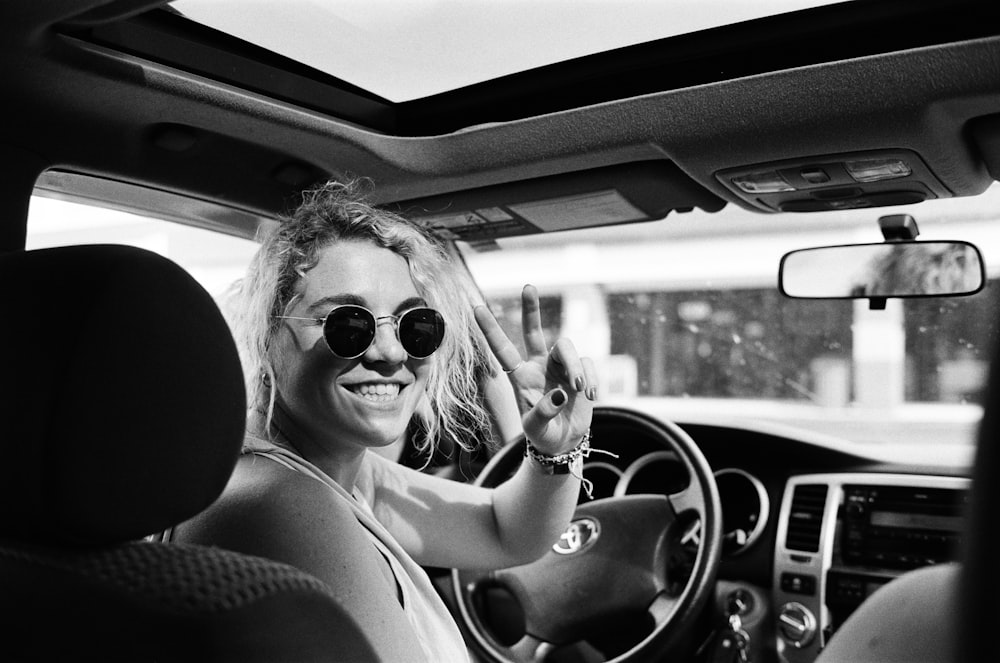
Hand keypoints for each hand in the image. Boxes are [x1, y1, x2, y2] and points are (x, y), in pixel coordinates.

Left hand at [474, 284, 595, 454]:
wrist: (565, 442)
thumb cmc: (543, 435)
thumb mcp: (535, 430)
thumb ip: (543, 413)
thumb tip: (561, 393)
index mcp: (520, 376)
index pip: (502, 349)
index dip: (490, 329)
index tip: (476, 308)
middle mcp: (538, 365)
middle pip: (533, 331)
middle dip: (531, 309)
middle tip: (527, 287)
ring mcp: (560, 366)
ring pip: (567, 347)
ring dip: (575, 367)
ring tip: (580, 390)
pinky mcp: (581, 371)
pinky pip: (588, 363)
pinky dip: (592, 379)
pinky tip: (591, 396)